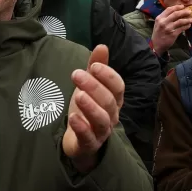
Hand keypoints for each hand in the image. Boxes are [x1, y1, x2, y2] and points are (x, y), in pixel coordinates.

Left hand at [63, 45, 124, 173]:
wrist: (79, 141)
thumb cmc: (87, 109)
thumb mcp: (90, 86)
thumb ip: (96, 67)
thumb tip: (102, 46)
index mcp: (114, 100)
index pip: (118, 87)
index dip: (108, 76)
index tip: (94, 65)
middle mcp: (111, 116)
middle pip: (108, 101)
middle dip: (94, 86)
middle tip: (76, 74)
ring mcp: (101, 132)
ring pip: (101, 119)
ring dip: (90, 106)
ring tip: (78, 95)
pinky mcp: (89, 144)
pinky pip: (88, 137)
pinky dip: (81, 127)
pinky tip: (73, 118)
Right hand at [151, 5, 191, 55]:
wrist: (156, 45)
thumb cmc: (158, 33)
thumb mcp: (158, 24)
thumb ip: (165, 18)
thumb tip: (176, 12)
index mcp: (159, 18)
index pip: (169, 9)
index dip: (177, 7)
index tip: (183, 6)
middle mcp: (163, 22)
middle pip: (176, 14)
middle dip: (184, 12)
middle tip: (190, 12)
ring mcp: (168, 28)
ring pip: (180, 21)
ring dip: (187, 19)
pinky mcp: (173, 34)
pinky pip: (182, 28)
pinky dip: (186, 26)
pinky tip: (189, 25)